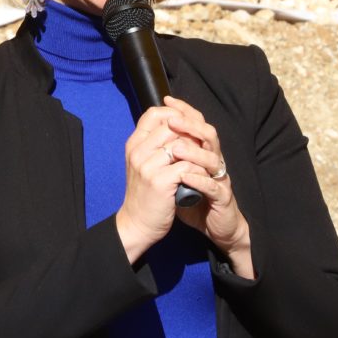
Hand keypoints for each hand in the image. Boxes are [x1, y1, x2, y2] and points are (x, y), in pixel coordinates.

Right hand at [114, 103, 199, 262]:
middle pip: (171, 125)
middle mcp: (138, 151)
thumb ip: (154, 145)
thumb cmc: (145, 194)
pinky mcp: (160, 181)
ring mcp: (147, 166)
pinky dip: (199, 170)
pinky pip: (188, 165)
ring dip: (198, 152)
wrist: (137, 224)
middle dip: (191, 133)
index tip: (188, 126)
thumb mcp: (143, 165)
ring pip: (182, 144)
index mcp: (133, 144)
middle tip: (201, 147)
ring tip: (203, 162)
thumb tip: (178, 125)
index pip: (153, 114)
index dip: (174, 114)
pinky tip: (201, 177)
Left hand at [163, 96, 253, 278]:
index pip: (196, 124)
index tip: (166, 100)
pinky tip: (186, 176)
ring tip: (176, 148)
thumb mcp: (176, 174)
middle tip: (172, 119)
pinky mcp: (223, 198)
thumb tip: (147, 136)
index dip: (184, 111)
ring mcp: (220, 178)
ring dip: (194, 151)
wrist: (214, 226)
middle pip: (208, 134)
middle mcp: (214, 161)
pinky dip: (199, 180)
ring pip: (212, 158)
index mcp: (203, 152)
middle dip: (190, 125)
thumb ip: (167, 156)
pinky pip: (213, 186)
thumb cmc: (193, 198)